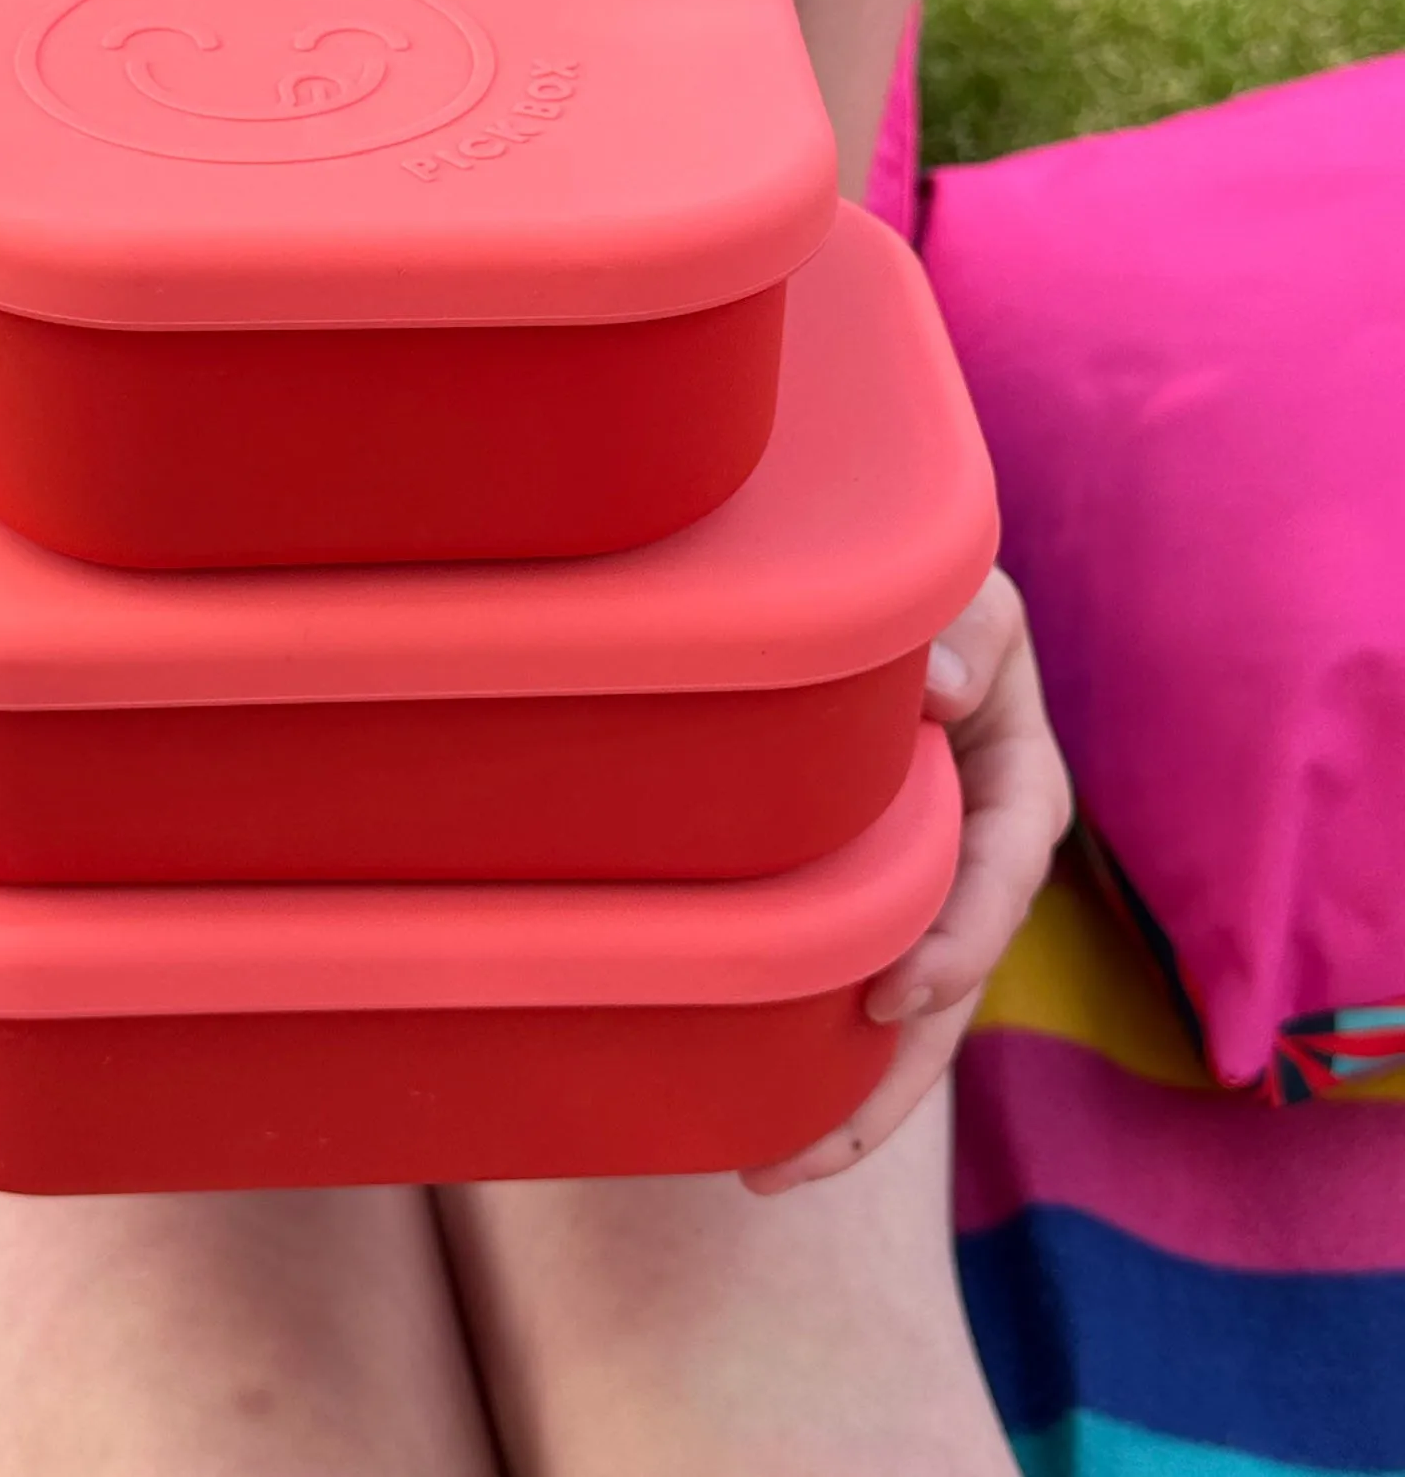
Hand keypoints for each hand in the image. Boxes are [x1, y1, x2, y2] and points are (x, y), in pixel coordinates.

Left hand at [744, 568, 1070, 1193]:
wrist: (898, 603)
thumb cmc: (942, 596)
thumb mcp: (979, 598)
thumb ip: (974, 636)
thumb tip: (940, 692)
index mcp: (1019, 795)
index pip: (998, 882)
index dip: (951, 946)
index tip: (888, 997)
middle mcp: (978, 865)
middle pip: (948, 993)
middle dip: (887, 1085)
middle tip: (801, 1155)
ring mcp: (927, 895)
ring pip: (900, 1020)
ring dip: (844, 1100)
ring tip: (764, 1169)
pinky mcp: (871, 904)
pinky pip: (850, 985)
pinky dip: (810, 1048)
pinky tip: (744, 1105)